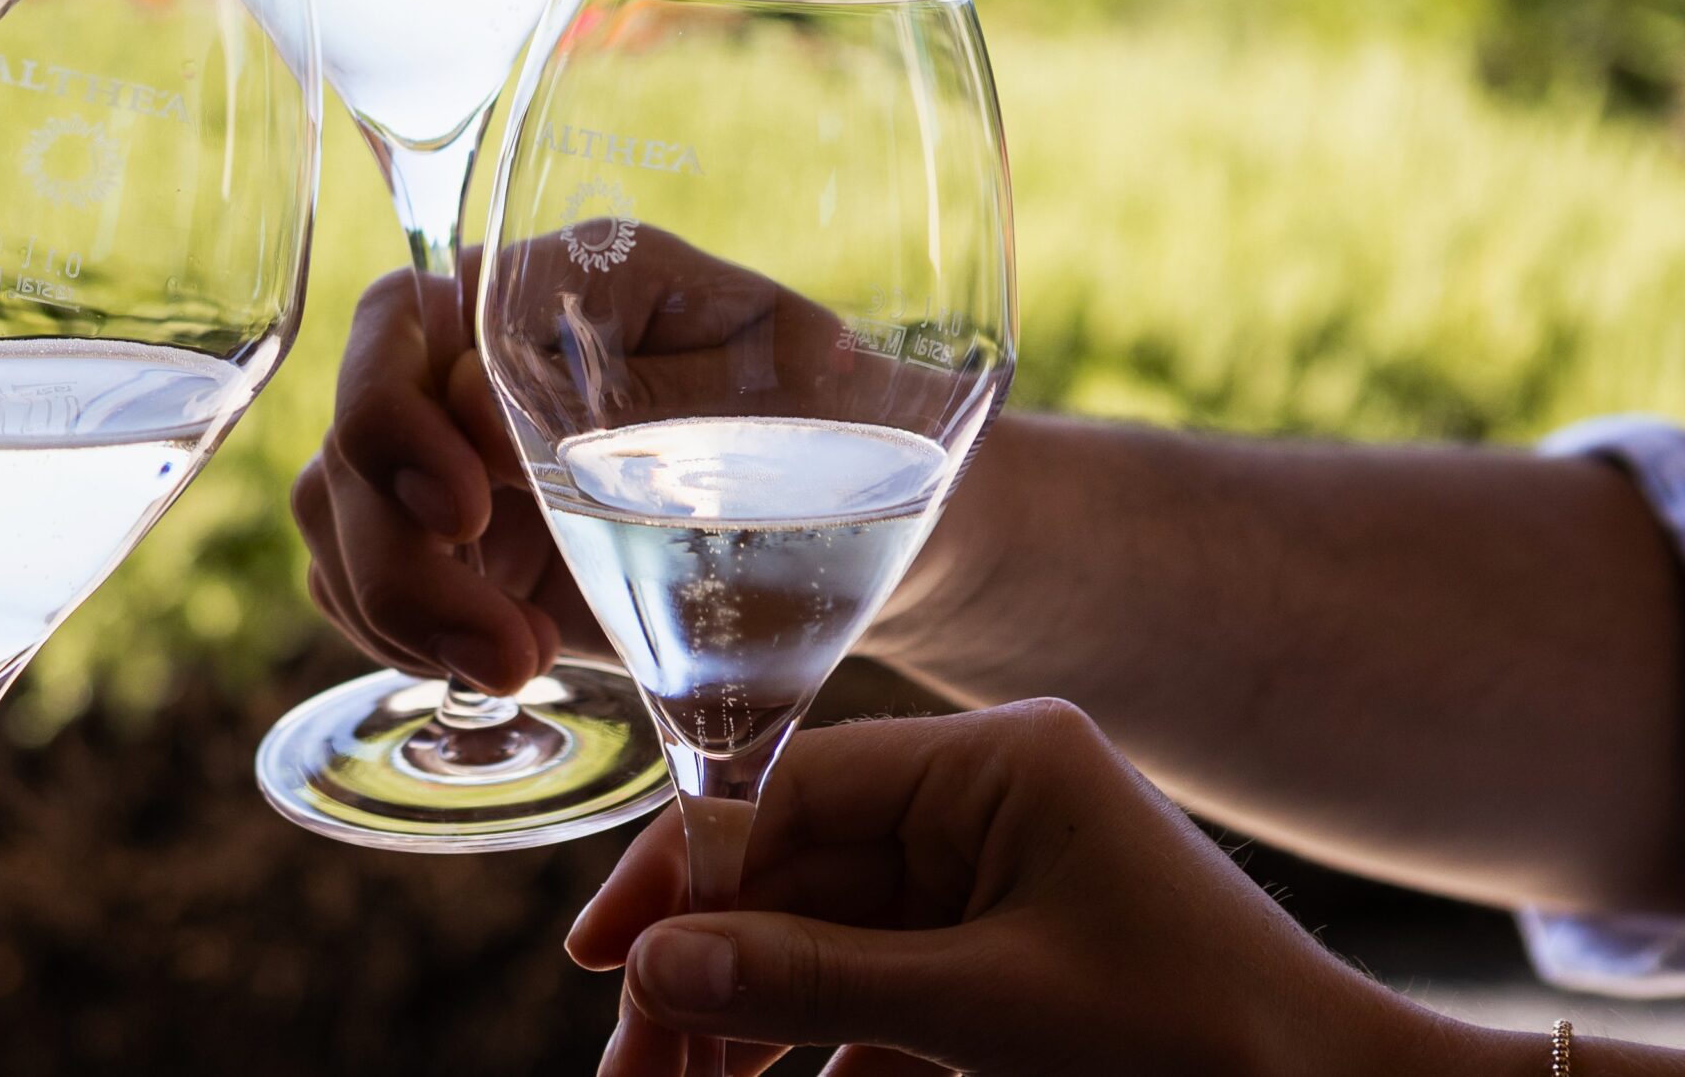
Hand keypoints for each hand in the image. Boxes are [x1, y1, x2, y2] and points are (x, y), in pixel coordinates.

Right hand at [295, 230, 928, 695]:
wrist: (865, 516)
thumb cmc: (836, 422)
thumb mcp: (776, 390)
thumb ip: (642, 395)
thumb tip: (475, 420)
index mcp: (545, 282)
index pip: (397, 318)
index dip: (397, 416)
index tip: (473, 511)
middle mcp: (472, 357)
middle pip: (351, 440)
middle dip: (403, 560)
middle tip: (506, 653)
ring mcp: (450, 452)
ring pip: (337, 520)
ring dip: (402, 612)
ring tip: (518, 669)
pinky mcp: (452, 544)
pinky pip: (360, 585)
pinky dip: (404, 641)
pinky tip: (495, 670)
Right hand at [568, 699, 1523, 1076]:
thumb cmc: (1204, 1038)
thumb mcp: (995, 1010)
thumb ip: (818, 980)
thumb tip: (656, 961)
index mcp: (993, 762)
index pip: (792, 792)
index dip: (686, 872)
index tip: (604, 956)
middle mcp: (981, 800)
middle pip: (796, 877)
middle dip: (707, 971)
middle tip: (630, 1066)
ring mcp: (991, 878)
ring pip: (824, 942)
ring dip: (747, 1020)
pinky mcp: (1002, 956)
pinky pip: (877, 992)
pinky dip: (817, 1046)